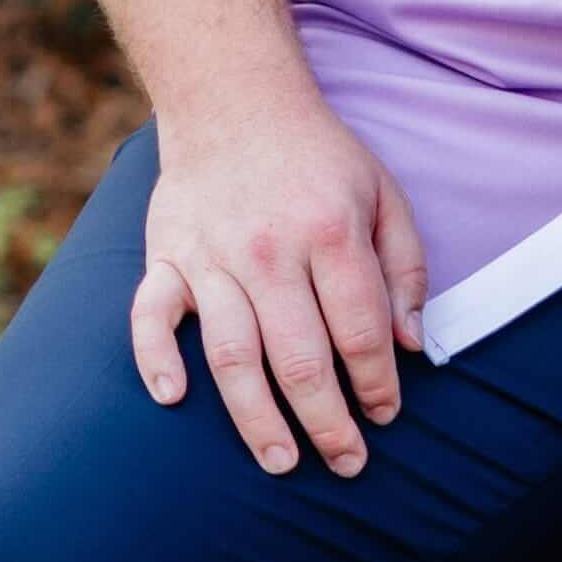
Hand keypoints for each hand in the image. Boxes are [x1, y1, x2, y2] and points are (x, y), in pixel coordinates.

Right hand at [127, 94, 429, 472]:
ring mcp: (211, 256)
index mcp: (330, 233)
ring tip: (282, 462)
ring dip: (257, 417)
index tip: (385, 416)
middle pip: (301, 357)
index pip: (359, 331)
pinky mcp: (165, 255)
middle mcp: (269, 250)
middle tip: (346, 462)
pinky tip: (172, 397)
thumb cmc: (318, 158)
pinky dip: (156, 357)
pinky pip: (151, 315)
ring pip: (233, 354)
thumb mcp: (383, 196)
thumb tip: (409, 346)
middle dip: (328, 421)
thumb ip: (403, 270)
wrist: (233, 99)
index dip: (377, 384)